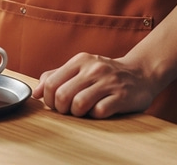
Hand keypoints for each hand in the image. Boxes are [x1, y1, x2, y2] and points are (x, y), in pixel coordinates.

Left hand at [32, 52, 156, 118]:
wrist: (140, 73)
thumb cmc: (105, 73)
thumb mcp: (81, 67)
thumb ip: (56, 76)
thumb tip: (36, 92)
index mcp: (79, 61)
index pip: (52, 83)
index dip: (49, 99)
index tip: (56, 104)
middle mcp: (92, 69)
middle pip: (63, 95)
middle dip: (61, 109)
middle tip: (69, 110)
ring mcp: (108, 82)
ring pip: (79, 104)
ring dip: (77, 113)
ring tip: (83, 111)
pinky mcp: (121, 96)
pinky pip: (99, 111)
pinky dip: (95, 115)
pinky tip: (99, 111)